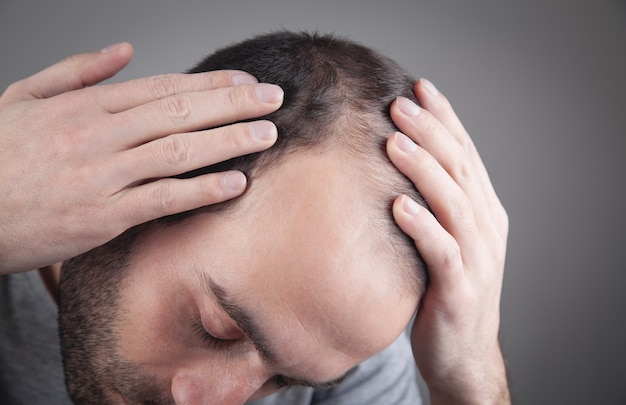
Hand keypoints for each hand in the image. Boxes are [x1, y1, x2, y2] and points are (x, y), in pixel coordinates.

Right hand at [0, 42, 282, 273]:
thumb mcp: (23, 98)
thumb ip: (76, 72)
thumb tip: (123, 50)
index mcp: (84, 106)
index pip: (162, 86)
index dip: (211, 83)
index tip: (246, 81)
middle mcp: (98, 135)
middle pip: (180, 112)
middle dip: (233, 103)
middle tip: (274, 100)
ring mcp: (102, 175)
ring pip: (178, 151)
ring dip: (228, 141)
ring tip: (266, 135)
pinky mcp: (101, 217)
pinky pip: (162, 199)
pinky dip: (202, 190)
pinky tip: (235, 184)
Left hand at [387, 79, 509, 403]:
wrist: (461, 353)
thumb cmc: (442, 291)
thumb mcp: (442, 240)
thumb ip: (429, 203)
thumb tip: (392, 162)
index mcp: (483, 211)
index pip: (464, 153)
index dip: (445, 118)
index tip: (420, 87)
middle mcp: (485, 227)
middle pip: (459, 169)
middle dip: (431, 132)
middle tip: (399, 104)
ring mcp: (477, 258)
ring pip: (453, 203)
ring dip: (425, 170)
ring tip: (395, 142)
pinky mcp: (460, 289)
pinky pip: (442, 251)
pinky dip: (422, 226)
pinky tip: (398, 205)